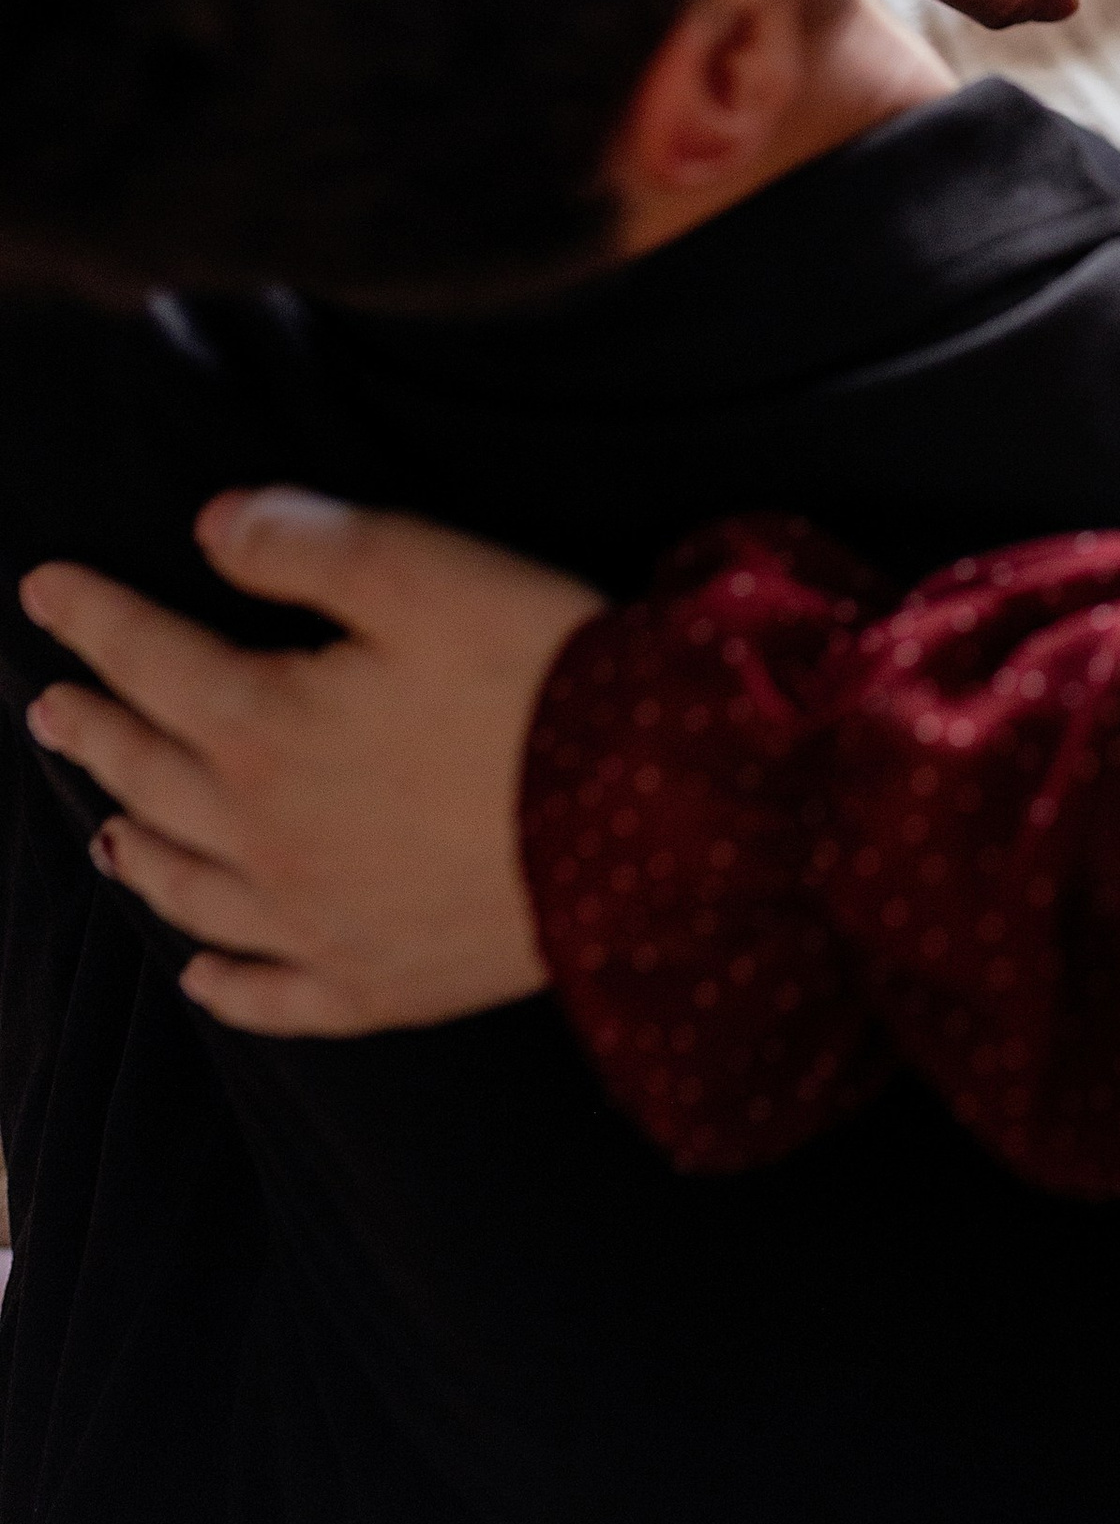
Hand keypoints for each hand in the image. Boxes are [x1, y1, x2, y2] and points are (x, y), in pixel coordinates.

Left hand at [20, 489, 598, 1035]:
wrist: (654, 818)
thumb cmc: (535, 677)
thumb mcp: (421, 569)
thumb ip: (302, 543)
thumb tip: (210, 529)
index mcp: (263, 725)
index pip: (147, 658)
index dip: (90, 616)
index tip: (40, 587)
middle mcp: (264, 836)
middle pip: (150, 777)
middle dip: (94, 731)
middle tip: (50, 706)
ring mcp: (315, 923)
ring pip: (190, 888)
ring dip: (136, 848)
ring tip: (102, 829)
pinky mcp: (378, 983)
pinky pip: (270, 994)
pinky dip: (221, 984)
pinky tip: (199, 974)